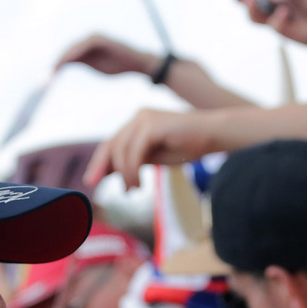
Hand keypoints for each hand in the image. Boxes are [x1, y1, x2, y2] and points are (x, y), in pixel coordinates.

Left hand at [55, 33, 155, 77]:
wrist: (137, 64)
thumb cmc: (117, 65)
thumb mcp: (95, 65)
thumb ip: (80, 61)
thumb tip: (63, 65)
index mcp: (86, 44)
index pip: (67, 53)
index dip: (57, 63)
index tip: (48, 75)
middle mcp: (88, 38)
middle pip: (67, 49)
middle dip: (56, 61)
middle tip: (47, 75)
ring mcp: (94, 36)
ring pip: (72, 47)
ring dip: (62, 58)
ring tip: (53, 70)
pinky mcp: (99, 38)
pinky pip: (82, 46)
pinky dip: (72, 54)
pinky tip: (65, 63)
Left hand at [84, 108, 217, 189]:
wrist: (213, 135)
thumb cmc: (188, 146)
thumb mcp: (154, 156)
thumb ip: (134, 160)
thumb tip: (113, 172)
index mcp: (138, 122)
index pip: (113, 142)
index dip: (100, 161)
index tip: (93, 179)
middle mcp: (138, 117)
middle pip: (111, 144)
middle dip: (101, 166)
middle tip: (93, 184)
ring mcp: (144, 118)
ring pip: (121, 150)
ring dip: (123, 174)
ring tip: (130, 190)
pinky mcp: (151, 125)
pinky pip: (134, 152)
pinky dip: (132, 170)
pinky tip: (137, 184)